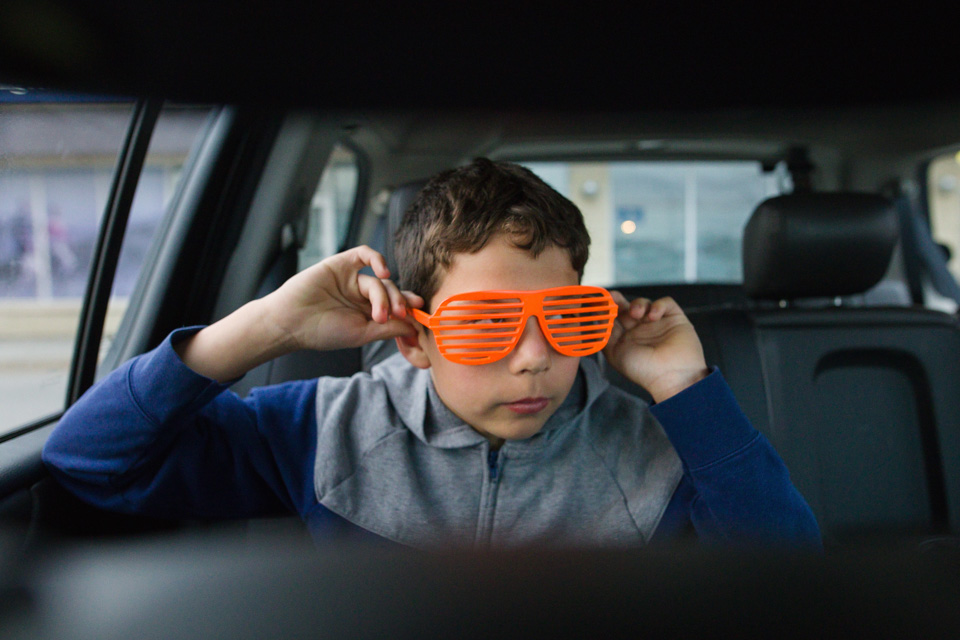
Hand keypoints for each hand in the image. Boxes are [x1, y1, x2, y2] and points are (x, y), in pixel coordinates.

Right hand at [265, 245, 422, 351]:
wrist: (291, 322)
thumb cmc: (323, 331)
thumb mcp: (362, 333)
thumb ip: (388, 328)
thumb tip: (414, 326)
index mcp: (368, 312)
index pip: (397, 306)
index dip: (410, 309)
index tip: (419, 316)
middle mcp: (362, 295)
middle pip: (392, 292)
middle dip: (399, 303)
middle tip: (398, 315)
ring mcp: (353, 279)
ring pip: (380, 281)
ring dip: (385, 296)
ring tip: (378, 314)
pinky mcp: (343, 264)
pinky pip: (366, 254)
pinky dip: (378, 260)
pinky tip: (383, 273)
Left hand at [602, 293, 708, 402]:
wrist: (672, 376)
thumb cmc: (643, 370)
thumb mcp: (615, 353)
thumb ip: (604, 335)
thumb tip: (595, 319)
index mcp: (626, 339)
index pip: (613, 319)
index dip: (605, 309)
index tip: (597, 301)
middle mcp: (640, 330)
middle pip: (626, 308)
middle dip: (618, 300)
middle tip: (612, 296)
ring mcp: (657, 324)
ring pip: (644, 303)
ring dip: (638, 304)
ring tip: (636, 313)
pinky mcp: (674, 319)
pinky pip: (665, 303)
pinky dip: (658, 305)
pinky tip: (653, 316)